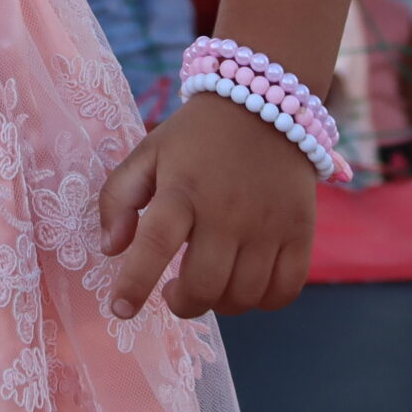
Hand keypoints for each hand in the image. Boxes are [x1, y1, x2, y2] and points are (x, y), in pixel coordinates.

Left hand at [97, 93, 315, 320]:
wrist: (263, 103)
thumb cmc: (196, 137)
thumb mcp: (147, 153)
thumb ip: (118, 198)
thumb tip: (111, 250)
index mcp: (182, 189)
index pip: (155, 244)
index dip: (135, 284)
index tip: (120, 308)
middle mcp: (227, 210)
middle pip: (205, 285)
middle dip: (183, 303)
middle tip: (173, 292)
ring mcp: (269, 223)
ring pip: (244, 295)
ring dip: (220, 303)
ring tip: (209, 283)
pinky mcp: (300, 230)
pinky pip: (284, 291)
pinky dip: (263, 301)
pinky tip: (246, 284)